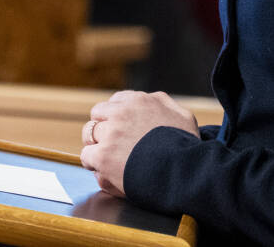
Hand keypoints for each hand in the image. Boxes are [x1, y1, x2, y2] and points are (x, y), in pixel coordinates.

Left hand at [79, 90, 198, 197]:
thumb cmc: (187, 147)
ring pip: (89, 134)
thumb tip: (150, 100)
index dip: (114, 116)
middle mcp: (121, 113)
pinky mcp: (103, 156)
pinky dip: (94, 165)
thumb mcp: (182, 115)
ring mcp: (110, 134)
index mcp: (139, 101)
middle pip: (97, 115)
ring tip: (106, 158)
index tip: (118, 127)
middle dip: (102, 128)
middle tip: (109, 143)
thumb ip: (162, 104)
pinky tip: (106, 171)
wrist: (183, 172)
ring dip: (95, 145)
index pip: (114, 102)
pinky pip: (87, 156)